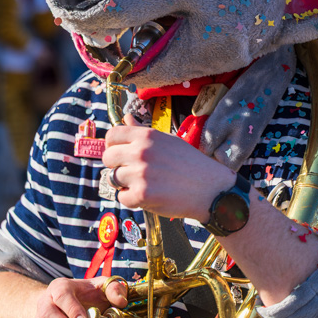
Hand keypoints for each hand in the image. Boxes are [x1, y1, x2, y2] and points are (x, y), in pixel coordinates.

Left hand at [102, 114, 233, 221]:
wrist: (210, 188)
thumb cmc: (190, 163)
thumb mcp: (168, 140)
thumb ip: (142, 130)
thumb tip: (126, 118)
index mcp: (147, 135)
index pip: (112, 135)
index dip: (113, 145)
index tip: (120, 152)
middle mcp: (141, 151)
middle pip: (108, 157)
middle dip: (116, 165)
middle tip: (132, 171)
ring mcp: (140, 174)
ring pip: (113, 178)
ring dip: (125, 183)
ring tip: (144, 183)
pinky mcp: (142, 195)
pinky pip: (122, 197)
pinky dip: (132, 199)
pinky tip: (148, 195)